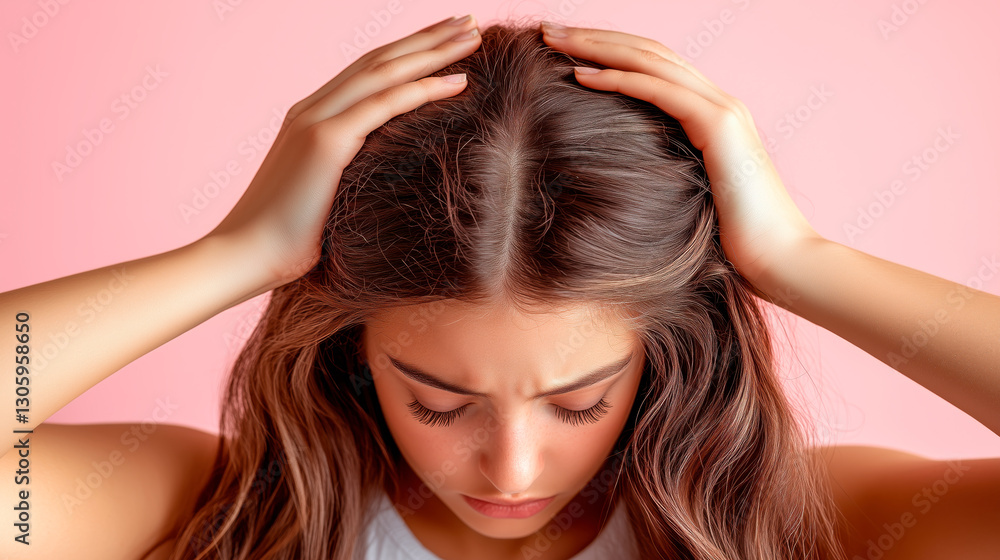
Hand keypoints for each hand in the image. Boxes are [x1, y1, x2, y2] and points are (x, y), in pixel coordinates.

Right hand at [206, 14, 481, 287]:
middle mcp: (311, 109)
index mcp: (309, 118)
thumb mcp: (321, 199)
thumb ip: (346, 179)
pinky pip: (385, 105)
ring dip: (434, 51)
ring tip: (474, 35)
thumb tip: (381, 188)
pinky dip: (424, 89)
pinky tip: (458, 81)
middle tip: (469, 21)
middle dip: (428, 38)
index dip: (407, 52)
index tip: (444, 40)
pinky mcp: (326, 143)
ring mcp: (316, 121)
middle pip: (380, 59)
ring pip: (386, 72)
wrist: (243, 257)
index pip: (366, 71)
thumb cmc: (282, 243)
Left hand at [538, 21, 821, 291]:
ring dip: (598, 47)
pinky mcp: (719, 127)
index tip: (565, 50)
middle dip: (596, 38)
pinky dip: (618, 79)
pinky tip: (581, 75)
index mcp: (712, 115)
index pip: (654, 66)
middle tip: (548, 30)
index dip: (610, 52)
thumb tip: (624, 183)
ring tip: (553, 40)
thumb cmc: (735, 245)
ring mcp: (723, 109)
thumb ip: (666, 176)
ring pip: (651, 61)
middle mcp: (720, 102)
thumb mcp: (690, 199)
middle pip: (649, 52)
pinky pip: (660, 91)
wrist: (781, 261)